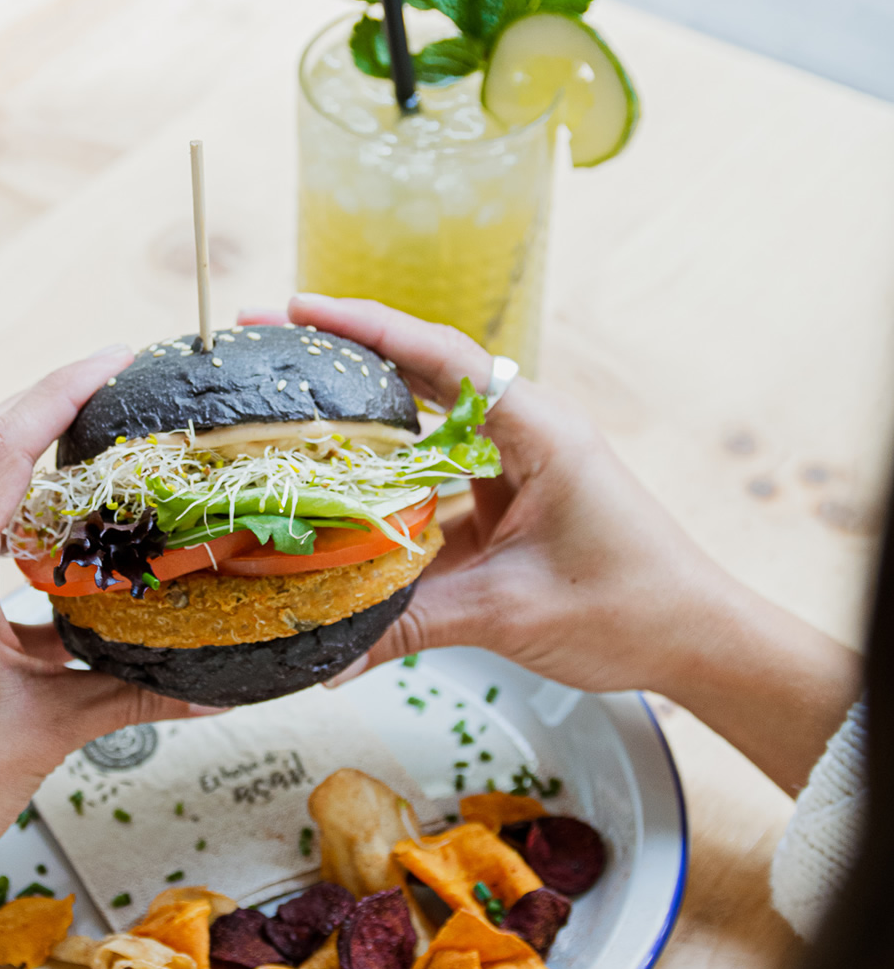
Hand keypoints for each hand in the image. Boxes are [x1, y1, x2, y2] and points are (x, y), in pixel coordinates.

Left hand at [0, 347, 205, 890]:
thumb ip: (132, 695)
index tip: (112, 361)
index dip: (60, 390)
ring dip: (13, 463)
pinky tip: (37, 551)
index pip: (0, 445)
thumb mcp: (46, 729)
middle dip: (39, 407)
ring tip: (80, 460)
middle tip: (105, 392)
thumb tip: (207, 690)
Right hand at [241, 296, 859, 792]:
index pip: (443, 358)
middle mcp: (527, 435)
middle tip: (272, 348)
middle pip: (425, 377)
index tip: (299, 310)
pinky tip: (344, 508)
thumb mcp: (511, 613)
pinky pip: (438, 486)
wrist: (697, 641)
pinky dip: (392, 494)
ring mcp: (518, 467)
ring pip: (426, 434)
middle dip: (349, 360)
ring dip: (366, 429)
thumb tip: (329, 657)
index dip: (366, 329)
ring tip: (291, 420)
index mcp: (540, 432)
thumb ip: (413, 626)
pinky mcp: (510, 503)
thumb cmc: (631, 610)